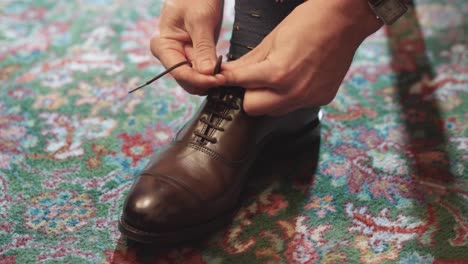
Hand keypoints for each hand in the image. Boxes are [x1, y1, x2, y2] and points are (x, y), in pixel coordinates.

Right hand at [150, 0, 225, 94]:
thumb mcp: (200, 20)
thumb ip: (203, 47)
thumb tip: (207, 73)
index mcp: (162, 46)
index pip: (179, 72)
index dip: (199, 80)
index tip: (218, 80)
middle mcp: (170, 55)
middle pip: (186, 80)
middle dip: (205, 82)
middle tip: (225, 78)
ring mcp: (182, 56)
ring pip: (196, 80)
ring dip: (210, 80)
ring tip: (227, 74)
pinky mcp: (195, 56)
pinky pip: (204, 72)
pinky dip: (214, 74)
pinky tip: (225, 71)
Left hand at [221, 0, 381, 115]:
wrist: (346, 19)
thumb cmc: (309, 22)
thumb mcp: (272, 39)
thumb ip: (248, 61)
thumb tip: (229, 72)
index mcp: (278, 74)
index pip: (240, 85)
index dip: (228, 79)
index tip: (221, 78)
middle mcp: (293, 92)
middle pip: (253, 109)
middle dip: (247, 95)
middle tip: (251, 79)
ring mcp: (309, 98)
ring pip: (274, 111)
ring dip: (268, 98)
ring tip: (276, 77)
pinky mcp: (321, 99)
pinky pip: (295, 105)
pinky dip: (290, 95)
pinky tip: (297, 78)